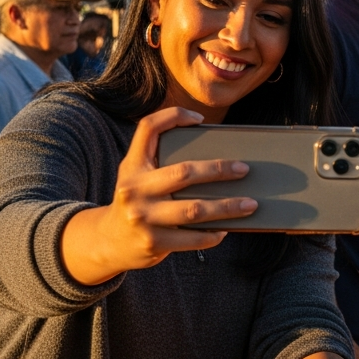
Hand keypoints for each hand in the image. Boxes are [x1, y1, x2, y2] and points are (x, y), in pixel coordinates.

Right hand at [62, 107, 256, 282]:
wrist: (108, 242)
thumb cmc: (136, 201)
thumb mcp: (137, 175)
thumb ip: (161, 161)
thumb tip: (215, 157)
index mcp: (132, 165)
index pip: (148, 128)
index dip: (173, 116)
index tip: (200, 118)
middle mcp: (134, 188)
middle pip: (184, 172)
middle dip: (219, 169)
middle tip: (244, 169)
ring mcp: (142, 217)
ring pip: (195, 209)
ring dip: (227, 207)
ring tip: (250, 204)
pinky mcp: (153, 242)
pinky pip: (192, 238)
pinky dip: (213, 234)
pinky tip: (226, 229)